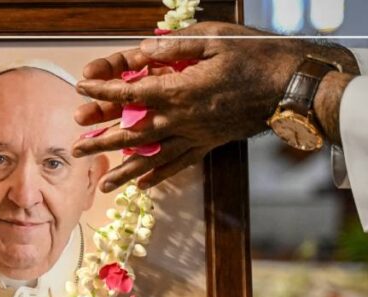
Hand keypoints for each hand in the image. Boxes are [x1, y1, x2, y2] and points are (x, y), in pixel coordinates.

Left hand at [72, 21, 357, 191]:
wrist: (292, 88)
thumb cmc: (256, 56)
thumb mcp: (215, 39)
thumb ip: (175, 45)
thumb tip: (142, 50)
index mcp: (181, 90)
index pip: (131, 92)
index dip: (103, 90)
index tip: (80, 89)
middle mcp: (184, 119)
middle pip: (133, 132)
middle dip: (101, 139)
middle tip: (74, 149)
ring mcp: (197, 136)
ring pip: (154, 157)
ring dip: (125, 170)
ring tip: (103, 185)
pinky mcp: (210, 144)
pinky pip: (180, 164)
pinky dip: (160, 176)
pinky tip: (143, 186)